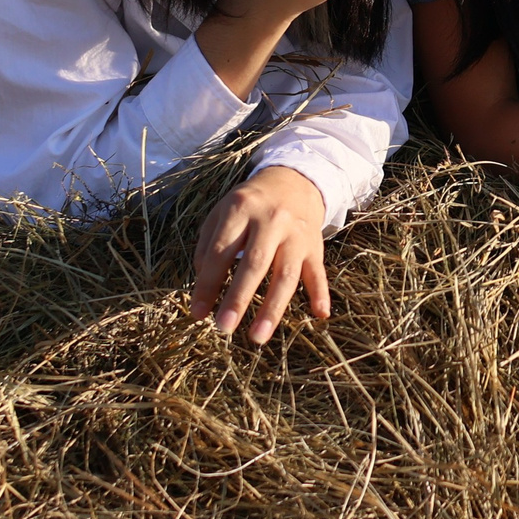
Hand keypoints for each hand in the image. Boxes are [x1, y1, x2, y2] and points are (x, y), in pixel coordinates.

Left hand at [190, 165, 331, 343]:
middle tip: (223, 328)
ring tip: (257, 337)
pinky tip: (320, 314)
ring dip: (273, 308)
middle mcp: (271, 221)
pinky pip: (319, 272)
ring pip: (286, 274)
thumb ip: (207, 246)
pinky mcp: (315, 246)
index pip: (221, 251)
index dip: (208, 284)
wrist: (293, 181)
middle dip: (238, 298)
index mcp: (242, 209)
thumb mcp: (221, 212)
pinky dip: (320, 293)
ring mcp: (296, 235)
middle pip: (255, 263)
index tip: (197, 314)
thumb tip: (204, 286)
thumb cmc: (249, 204)